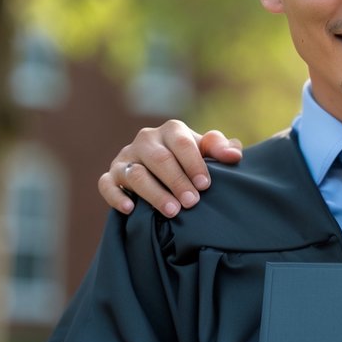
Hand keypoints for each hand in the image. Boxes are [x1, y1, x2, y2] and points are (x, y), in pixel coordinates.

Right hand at [97, 120, 241, 215]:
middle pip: (159, 159)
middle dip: (177, 181)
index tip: (205, 185)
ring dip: (154, 193)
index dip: (193, 163)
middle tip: (192, 202)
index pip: (181, 143)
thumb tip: (234, 155)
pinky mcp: (111, 175)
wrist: (168, 172)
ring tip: (172, 211)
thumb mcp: (208, 153)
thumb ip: (220, 150)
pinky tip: (130, 209)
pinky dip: (116, 196)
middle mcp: (145, 140)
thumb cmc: (192, 161)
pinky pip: (107, 184)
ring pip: (135, 174)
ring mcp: (126, 157)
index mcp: (171, 130)